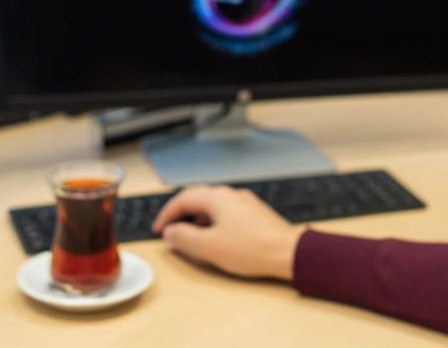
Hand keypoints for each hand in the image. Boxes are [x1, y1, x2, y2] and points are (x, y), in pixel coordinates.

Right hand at [151, 185, 303, 280]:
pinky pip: (227, 213)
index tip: (158, 229)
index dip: (166, 214)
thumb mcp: (209, 246)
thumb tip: (170, 231)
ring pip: (213, 205)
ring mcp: (245, 203)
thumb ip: (184, 237)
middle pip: (198, 198)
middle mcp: (231, 195)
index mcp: (217, 198)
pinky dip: (214, 222)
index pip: (183, 199)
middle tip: (171, 229)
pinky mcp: (255, 214)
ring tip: (192, 236)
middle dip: (181, 213)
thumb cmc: (251, 249)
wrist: (288, 253)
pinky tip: (217, 238)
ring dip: (198, 219)